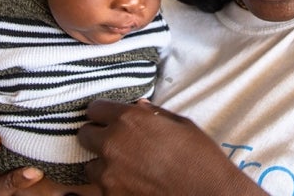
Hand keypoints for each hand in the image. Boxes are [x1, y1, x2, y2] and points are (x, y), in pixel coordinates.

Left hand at [77, 99, 266, 194]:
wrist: (209, 194)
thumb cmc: (200, 157)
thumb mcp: (181, 125)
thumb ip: (153, 114)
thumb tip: (139, 107)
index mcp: (129, 120)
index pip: (95, 108)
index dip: (103, 113)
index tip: (109, 118)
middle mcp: (113, 144)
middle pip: (84, 135)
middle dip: (97, 136)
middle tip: (116, 142)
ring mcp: (109, 174)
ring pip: (90, 165)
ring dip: (103, 164)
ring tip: (126, 168)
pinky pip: (101, 188)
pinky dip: (111, 186)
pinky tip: (131, 183)